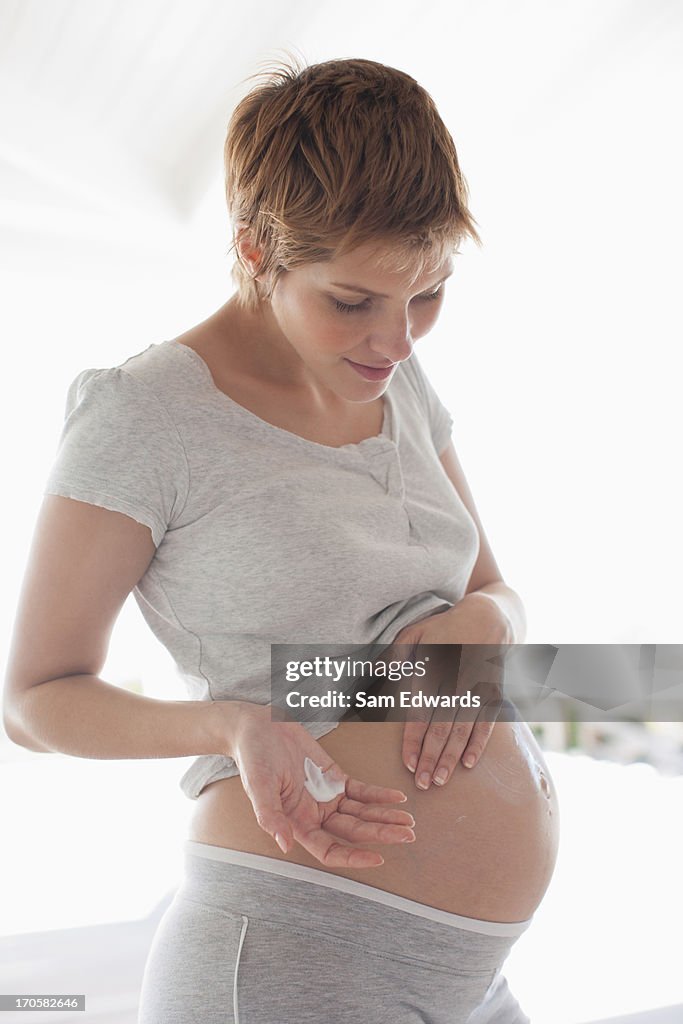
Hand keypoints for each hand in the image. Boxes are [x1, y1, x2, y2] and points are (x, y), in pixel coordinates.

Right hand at [228, 702, 415, 867]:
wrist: (258, 728)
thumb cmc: (253, 759)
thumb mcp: (258, 787)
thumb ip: (270, 817)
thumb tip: (284, 844)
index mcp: (297, 823)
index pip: (329, 850)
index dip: (353, 857)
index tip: (377, 858)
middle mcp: (316, 814)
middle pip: (354, 832)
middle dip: (381, 834)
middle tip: (407, 835)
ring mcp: (327, 795)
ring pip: (362, 812)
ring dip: (385, 817)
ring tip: (408, 821)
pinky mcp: (335, 776)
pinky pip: (362, 790)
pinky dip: (379, 795)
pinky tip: (397, 798)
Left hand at [387, 594, 509, 789]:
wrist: (491, 614)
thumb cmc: (446, 626)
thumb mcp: (417, 630)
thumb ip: (396, 653)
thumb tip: (377, 674)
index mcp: (434, 665)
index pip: (420, 708)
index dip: (412, 737)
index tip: (406, 761)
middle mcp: (456, 678)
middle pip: (441, 723)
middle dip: (430, 755)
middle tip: (421, 783)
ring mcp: (478, 686)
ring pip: (463, 726)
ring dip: (451, 756)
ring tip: (439, 780)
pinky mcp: (495, 690)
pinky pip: (488, 720)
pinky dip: (479, 742)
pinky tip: (469, 763)